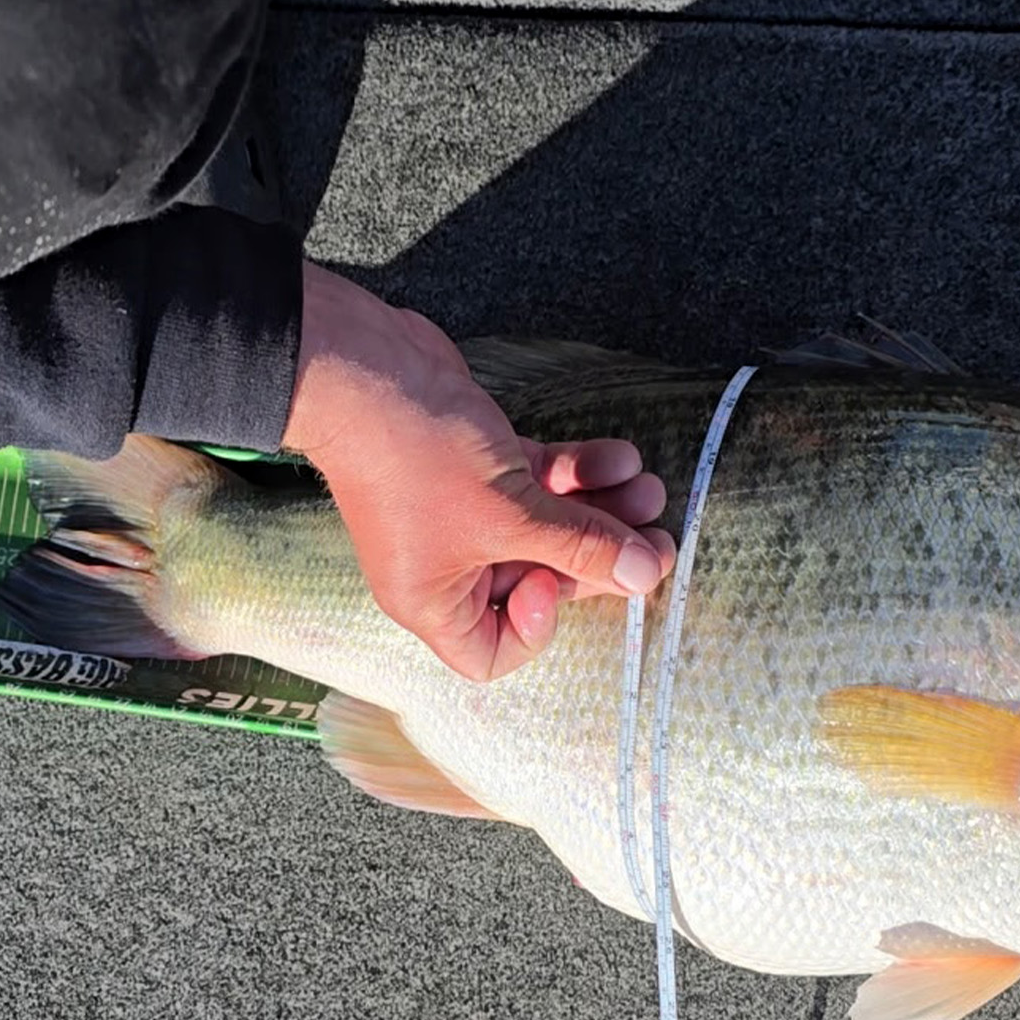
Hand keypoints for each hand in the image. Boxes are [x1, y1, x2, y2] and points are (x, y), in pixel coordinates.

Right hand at [282, 261, 675, 681]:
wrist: (365, 366)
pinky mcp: (481, 462)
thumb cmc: (416, 456)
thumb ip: (581, 547)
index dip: (537, 627)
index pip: (492, 653)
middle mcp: (448, 562)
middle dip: (597, 556)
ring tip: (649, 488)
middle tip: (655, 539)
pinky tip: (620, 455)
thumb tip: (643, 575)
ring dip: (600, 508)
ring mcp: (466, 510)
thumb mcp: (509, 514)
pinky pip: (539, 481)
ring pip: (547, 524)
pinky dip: (577, 470)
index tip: (556, 579)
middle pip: (539, 579)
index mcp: (434, 599)